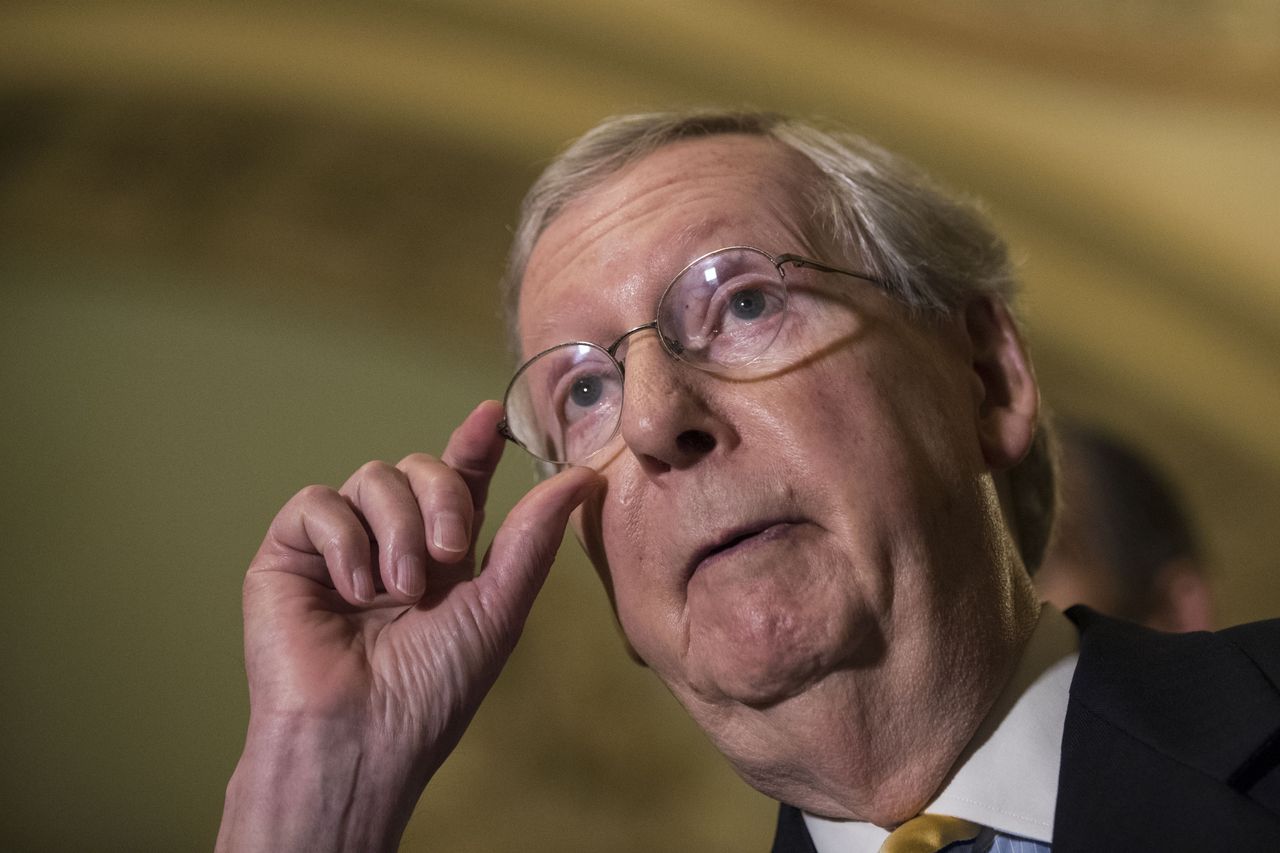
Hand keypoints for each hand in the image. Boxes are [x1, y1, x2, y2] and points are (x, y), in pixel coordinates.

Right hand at [217, 401, 600, 851]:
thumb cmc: (432, 690)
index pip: (459, 480)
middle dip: (443, 500)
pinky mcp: (287, 554)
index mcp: (442, 554)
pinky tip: (354, 591)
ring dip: (397, 530)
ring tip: (398, 592)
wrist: (362, 739)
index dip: (474, 445)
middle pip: (420, 467)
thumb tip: (582, 475)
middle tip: (449, 558)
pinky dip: (343, 539)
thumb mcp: (497, 607)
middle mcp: (391, 542)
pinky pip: (317, 503)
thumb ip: (531, 537)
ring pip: (372, 477)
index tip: (490, 417)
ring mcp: (339, 546)